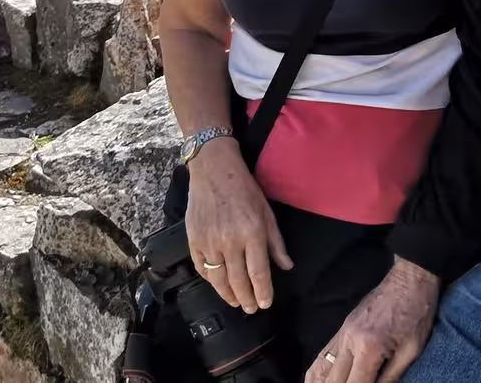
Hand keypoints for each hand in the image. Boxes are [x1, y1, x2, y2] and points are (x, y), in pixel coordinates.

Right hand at [185, 139, 292, 313]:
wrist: (214, 171)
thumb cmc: (245, 189)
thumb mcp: (267, 212)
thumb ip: (276, 242)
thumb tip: (286, 266)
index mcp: (252, 233)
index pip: (258, 272)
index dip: (262, 291)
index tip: (265, 304)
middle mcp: (230, 241)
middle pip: (238, 280)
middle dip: (246, 298)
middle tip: (250, 309)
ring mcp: (209, 242)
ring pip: (218, 278)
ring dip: (227, 294)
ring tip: (236, 302)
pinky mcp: (193, 240)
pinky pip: (202, 267)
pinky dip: (211, 279)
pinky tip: (218, 284)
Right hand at [306, 259, 440, 382]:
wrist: (410, 279)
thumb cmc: (417, 313)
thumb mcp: (412, 350)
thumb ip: (391, 377)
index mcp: (369, 347)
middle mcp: (349, 341)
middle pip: (333, 382)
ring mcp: (342, 333)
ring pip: (319, 370)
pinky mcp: (341, 329)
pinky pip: (321, 355)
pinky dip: (316, 374)